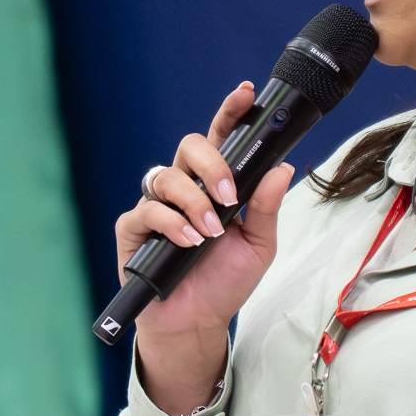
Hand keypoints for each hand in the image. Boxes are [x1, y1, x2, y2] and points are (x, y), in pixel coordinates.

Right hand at [121, 82, 294, 414]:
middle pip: (189, 146)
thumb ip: (266, 207)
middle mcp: (184, 186)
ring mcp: (157, 205)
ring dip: (193, 202)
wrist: (196, 321)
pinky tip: (187, 242)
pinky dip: (170, 224)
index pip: (222, 139)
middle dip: (211, 165)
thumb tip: (281, 169)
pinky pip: (147, 211)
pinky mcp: (134, 228)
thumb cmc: (225, 280)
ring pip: (166, 176)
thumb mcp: (258, 245)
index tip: (245, 94)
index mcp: (215, 183)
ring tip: (209, 233)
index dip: (230, 112)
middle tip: (229, 197)